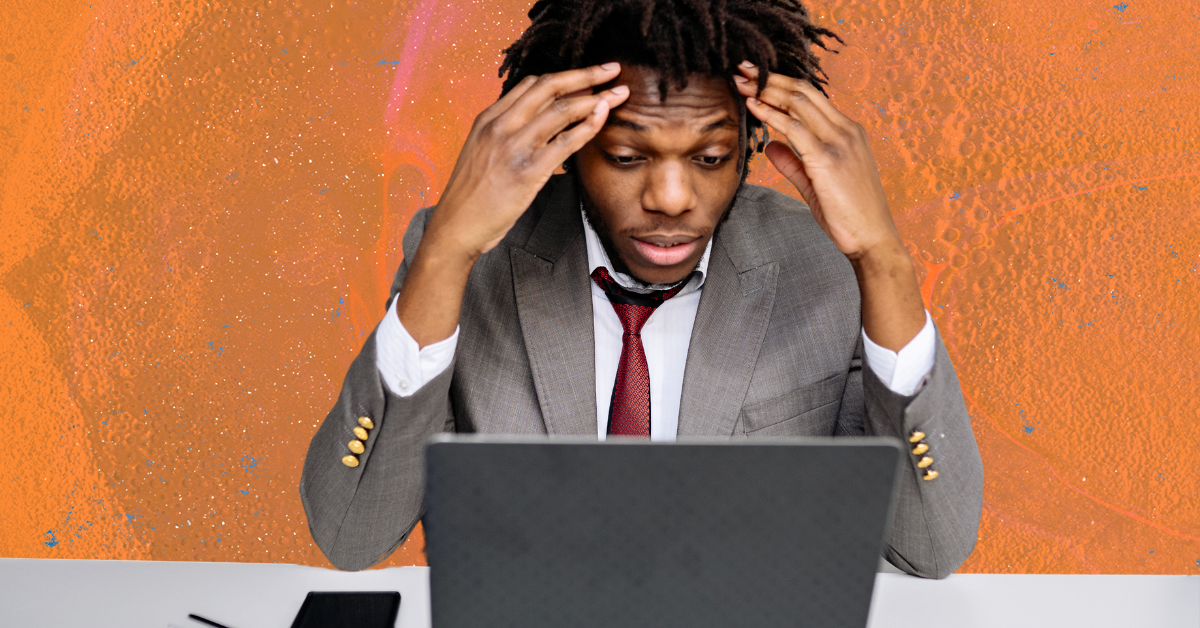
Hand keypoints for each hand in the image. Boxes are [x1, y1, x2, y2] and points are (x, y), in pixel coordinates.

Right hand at [423, 63, 629, 262]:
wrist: (455, 227)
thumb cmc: (471, 196)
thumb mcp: (481, 153)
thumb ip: (504, 133)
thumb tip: (534, 124)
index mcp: (488, 119)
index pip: (531, 84)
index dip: (563, 77)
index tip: (586, 77)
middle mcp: (500, 126)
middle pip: (549, 87)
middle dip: (586, 75)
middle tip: (611, 70)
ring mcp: (514, 147)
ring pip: (562, 109)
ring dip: (596, 97)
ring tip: (619, 93)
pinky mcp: (528, 171)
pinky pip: (566, 141)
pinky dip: (589, 126)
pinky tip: (603, 118)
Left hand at [733, 62, 898, 261]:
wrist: (872, 239)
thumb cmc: (847, 215)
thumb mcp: (815, 183)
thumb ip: (792, 162)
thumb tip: (769, 145)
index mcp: (848, 132)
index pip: (812, 97)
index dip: (782, 84)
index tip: (757, 78)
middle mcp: (847, 130)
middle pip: (804, 91)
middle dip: (771, 78)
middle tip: (743, 69)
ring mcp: (840, 142)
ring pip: (799, 102)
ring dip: (767, 89)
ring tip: (742, 81)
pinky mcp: (828, 158)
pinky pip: (794, 128)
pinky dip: (771, 114)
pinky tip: (753, 106)